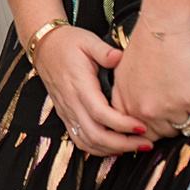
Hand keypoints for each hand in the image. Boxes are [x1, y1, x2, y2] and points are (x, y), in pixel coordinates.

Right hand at [31, 25, 154, 156]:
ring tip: (134, 146)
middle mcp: (71, 102)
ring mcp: (67, 111)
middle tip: (145, 143)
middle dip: (122, 143)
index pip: (100, 113)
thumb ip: (104, 50)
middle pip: (95, 134)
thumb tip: (120, 57)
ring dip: (112, 149)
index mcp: (79, 85)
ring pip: (87, 142)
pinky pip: (80, 140)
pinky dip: (97, 149)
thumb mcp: (87, 40)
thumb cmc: (68, 43)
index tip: (142, 126)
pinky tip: (114, 148)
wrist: (44, 46)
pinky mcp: (65, 115)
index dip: (122, 124)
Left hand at [110, 25, 189, 141]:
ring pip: (185, 125)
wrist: (161, 27)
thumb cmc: (144, 45)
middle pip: (166, 133)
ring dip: (187, 111)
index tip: (160, 121)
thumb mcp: (123, 75)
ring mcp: (168, 107)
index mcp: (128, 104)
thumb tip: (134, 116)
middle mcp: (146, 110)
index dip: (153, 127)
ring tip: (183, 90)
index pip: (141, 133)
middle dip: (172, 119)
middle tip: (175, 100)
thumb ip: (126, 99)